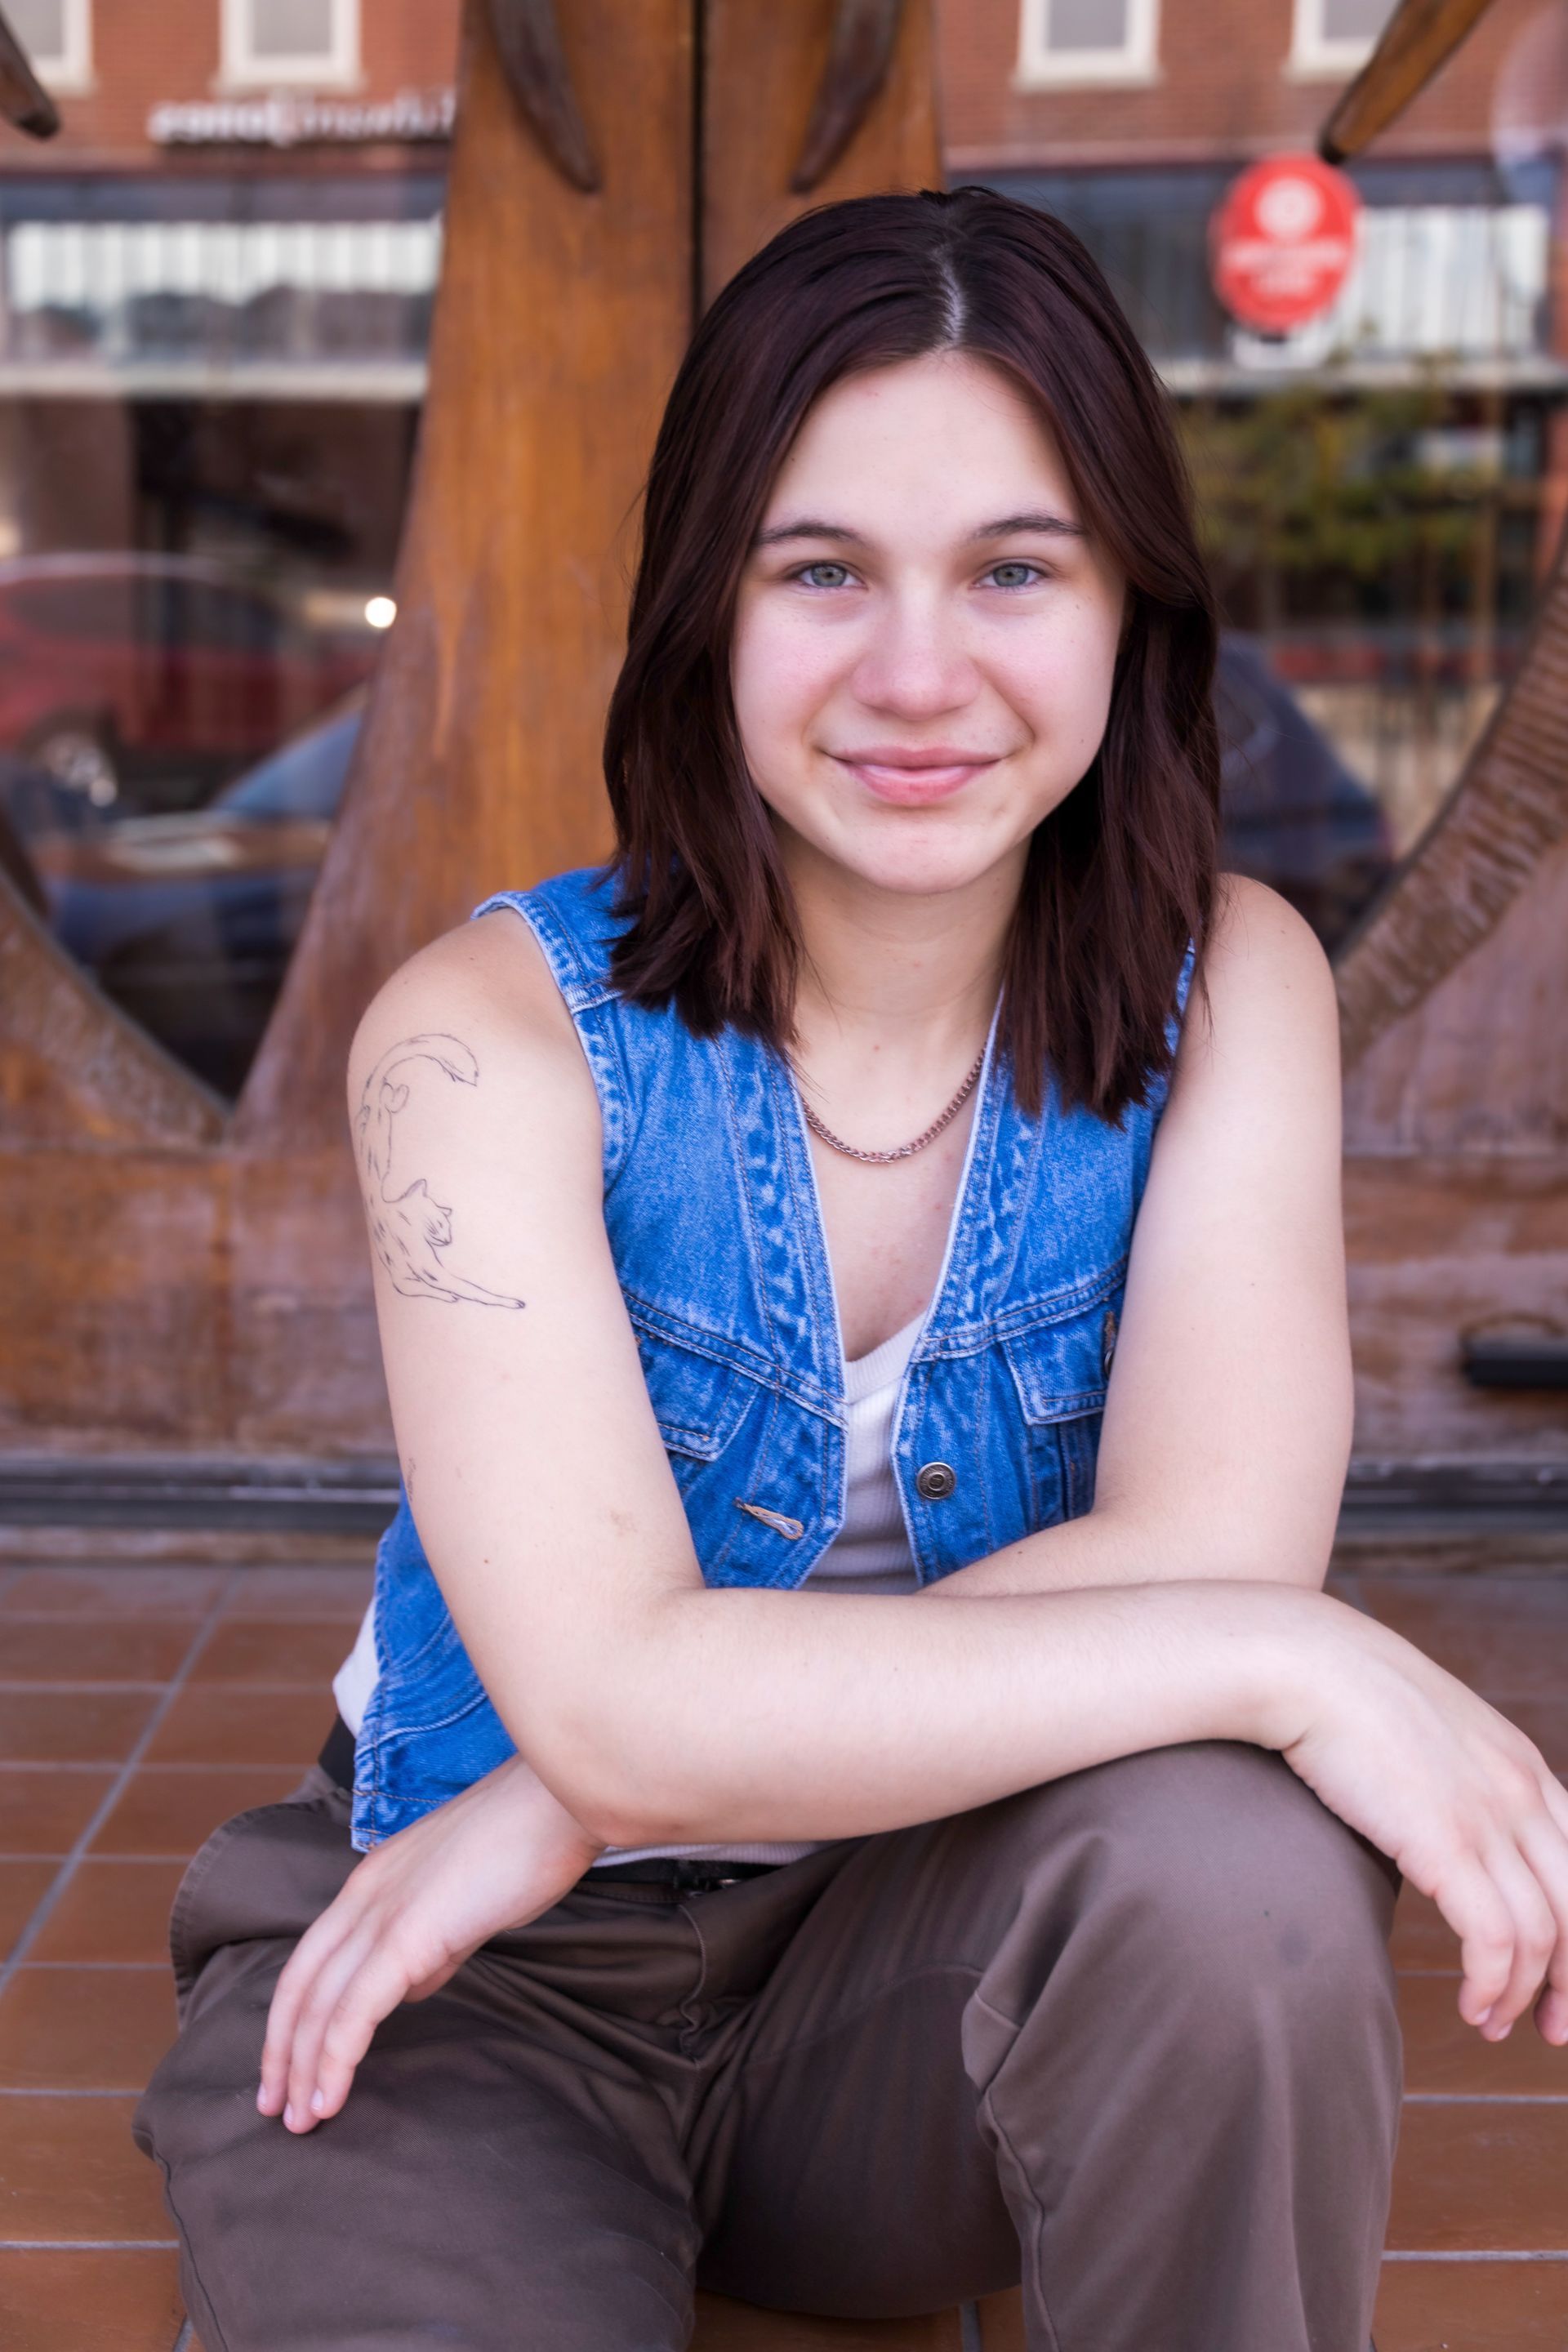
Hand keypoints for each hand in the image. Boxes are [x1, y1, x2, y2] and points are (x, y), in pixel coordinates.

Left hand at [258, 1754, 602, 2131]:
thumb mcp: (463, 1899)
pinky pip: (354, 2010)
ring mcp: (382, 1913)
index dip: (293, 2016)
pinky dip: (335, 2058)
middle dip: (282, 2052)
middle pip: (300, 1984)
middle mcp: (363, 1895)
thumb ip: (431, 1944)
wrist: (559, 1801)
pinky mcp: (407, 1935)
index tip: (288, 2066)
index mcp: (373, 1881)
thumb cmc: (527, 1842)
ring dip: (302, 2067)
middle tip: (275, 2110)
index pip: (312, 1959)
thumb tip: (408, 1988)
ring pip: (318, 2003)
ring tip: (300, 2121)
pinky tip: (331, 2097)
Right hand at [1276, 1596, 1567, 2047]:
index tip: (1563, 1978)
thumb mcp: (1428, 1733)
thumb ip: (1455, 1780)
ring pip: (1544, 1934)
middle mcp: (1522, 1793)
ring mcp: (1488, 1817)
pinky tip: (1471, 2004)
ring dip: (1525, 1995)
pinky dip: (1493, 1985)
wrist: (1304, 1662)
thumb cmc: (1345, 1695)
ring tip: (1490, 2022)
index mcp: (1524, 1767)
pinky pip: (1495, 1939)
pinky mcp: (1445, 1842)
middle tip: (1553, 2029)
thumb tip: (1441, 1835)